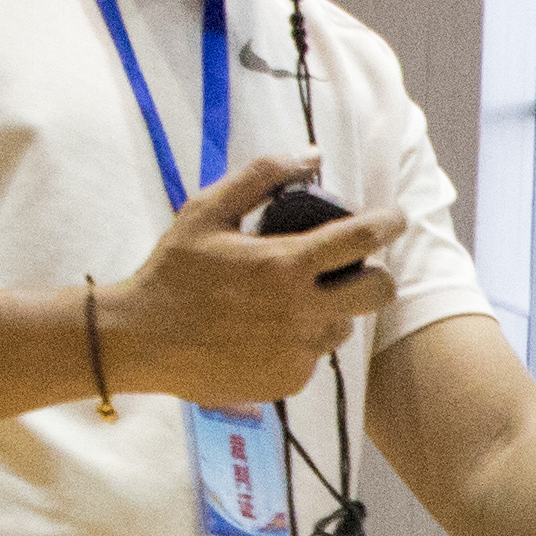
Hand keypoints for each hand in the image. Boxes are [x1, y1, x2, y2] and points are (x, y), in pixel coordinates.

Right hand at [99, 156, 406, 409]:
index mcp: (284, 265)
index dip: (389, 223)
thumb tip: (312, 154)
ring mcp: (298, 352)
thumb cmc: (173, 271)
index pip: (363, 239)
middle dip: (376, 275)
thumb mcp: (207, 212)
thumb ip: (261, 176)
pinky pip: (314, 355)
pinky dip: (301, 340)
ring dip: (332, 309)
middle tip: (353, 268)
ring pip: (345, 325)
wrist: (141, 341)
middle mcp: (301, 312)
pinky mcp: (290, 381)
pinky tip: (266, 331)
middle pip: (379, 292)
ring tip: (290, 300)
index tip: (394, 218)